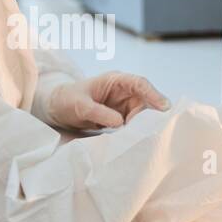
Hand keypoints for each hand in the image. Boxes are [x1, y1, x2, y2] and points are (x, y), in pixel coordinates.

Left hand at [46, 72, 169, 130]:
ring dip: (144, 126)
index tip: (164, 106)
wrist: (57, 108)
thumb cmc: (67, 100)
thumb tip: (120, 122)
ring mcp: (124, 106)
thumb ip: (99, 112)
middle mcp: (124, 92)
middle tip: (155, 130)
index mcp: (115, 81)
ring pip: (143, 115)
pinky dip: (137, 132)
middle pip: (146, 101)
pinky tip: (137, 141)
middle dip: (152, 114)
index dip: (153, 94)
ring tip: (145, 138)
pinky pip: (134, 125)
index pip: (140, 84)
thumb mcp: (80, 105)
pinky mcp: (121, 119)